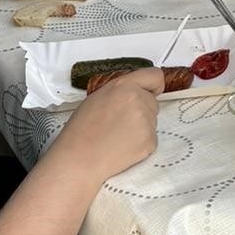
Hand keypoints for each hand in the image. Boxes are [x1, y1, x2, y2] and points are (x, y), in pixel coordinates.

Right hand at [52, 66, 168, 178]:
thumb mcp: (97, 97)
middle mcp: (139, 100)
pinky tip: (122, 146)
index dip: (153, 85)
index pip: (155, 76)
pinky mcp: (150, 141)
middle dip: (142, 109)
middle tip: (121, 122)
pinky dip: (141, 143)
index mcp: (124, 86)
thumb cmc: (82, 130)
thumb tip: (134, 92)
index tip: (151, 91)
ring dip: (140, 126)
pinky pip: (151, 138)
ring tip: (118, 136)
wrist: (80, 158)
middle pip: (152, 102)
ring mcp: (147, 121)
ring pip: (152, 120)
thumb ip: (121, 91)